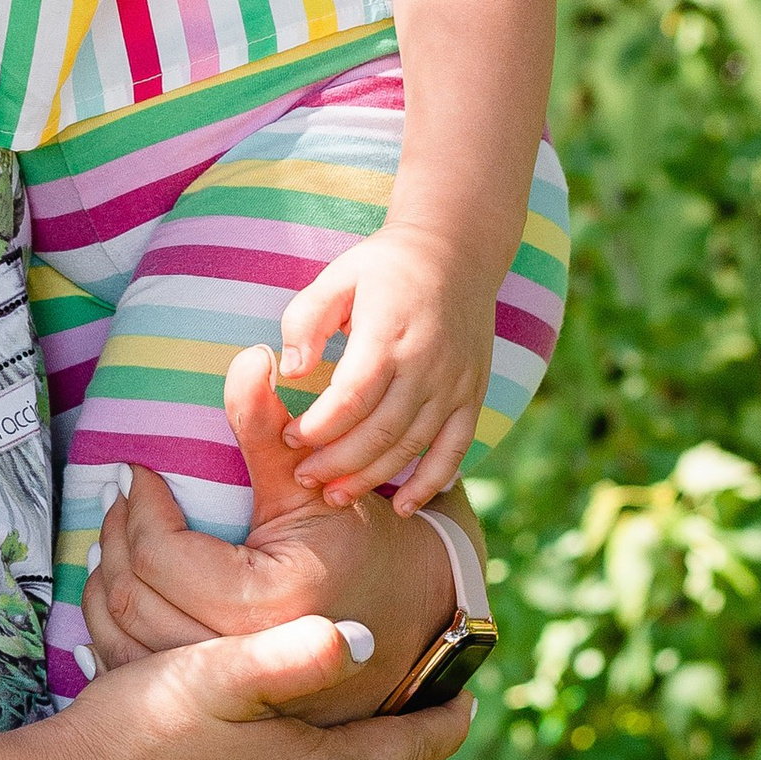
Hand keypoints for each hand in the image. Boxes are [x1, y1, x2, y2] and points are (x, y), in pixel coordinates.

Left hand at [82, 351, 460, 718]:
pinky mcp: (227, 709)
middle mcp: (248, 661)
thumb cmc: (372, 547)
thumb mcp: (320, 484)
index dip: (140, 507)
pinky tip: (114, 596)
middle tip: (116, 498)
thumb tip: (248, 358)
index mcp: (269, 606)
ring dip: (106, 587)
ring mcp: (235, 696)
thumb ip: (271, 429)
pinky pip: (146, 676)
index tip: (135, 472)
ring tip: (111, 539)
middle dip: (116, 541)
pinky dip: (117, 637)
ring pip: (130, 647)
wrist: (420, 621)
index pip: (166, 556)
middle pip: (138, 601)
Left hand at [276, 222, 493, 511]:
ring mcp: (455, 383)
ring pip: (412, 446)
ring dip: (373, 478)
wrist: (456, 252)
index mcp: (389, 334)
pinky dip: (432, 482)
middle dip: (337, 463)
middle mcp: (427, 364)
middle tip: (303, 479)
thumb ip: (306, 320)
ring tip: (335, 495)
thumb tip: (289, 370)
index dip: (318, 426)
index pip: (351, 396)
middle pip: (380, 431)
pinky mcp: (472, 395)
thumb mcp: (336, 277)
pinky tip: (404, 507)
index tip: (288, 439)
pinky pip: (455, 449)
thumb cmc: (382, 268)